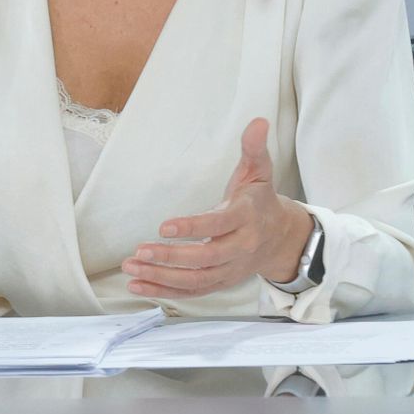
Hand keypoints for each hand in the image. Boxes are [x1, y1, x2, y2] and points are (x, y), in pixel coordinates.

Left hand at [122, 118, 313, 298]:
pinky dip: (165, 292)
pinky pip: (192, 292)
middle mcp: (240, 248)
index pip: (219, 225)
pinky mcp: (220, 282)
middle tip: (140, 251)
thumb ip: (254, 148)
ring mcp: (230, 269)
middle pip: (205, 259)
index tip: (165, 227)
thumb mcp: (259, 172)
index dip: (193, 228)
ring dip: (162, 278)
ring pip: (196, 280)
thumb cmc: (260, 201)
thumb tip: (257, 122)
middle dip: (172, 258)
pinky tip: (139, 285)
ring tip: (132, 268)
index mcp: (246, 218)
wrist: (281, 238)